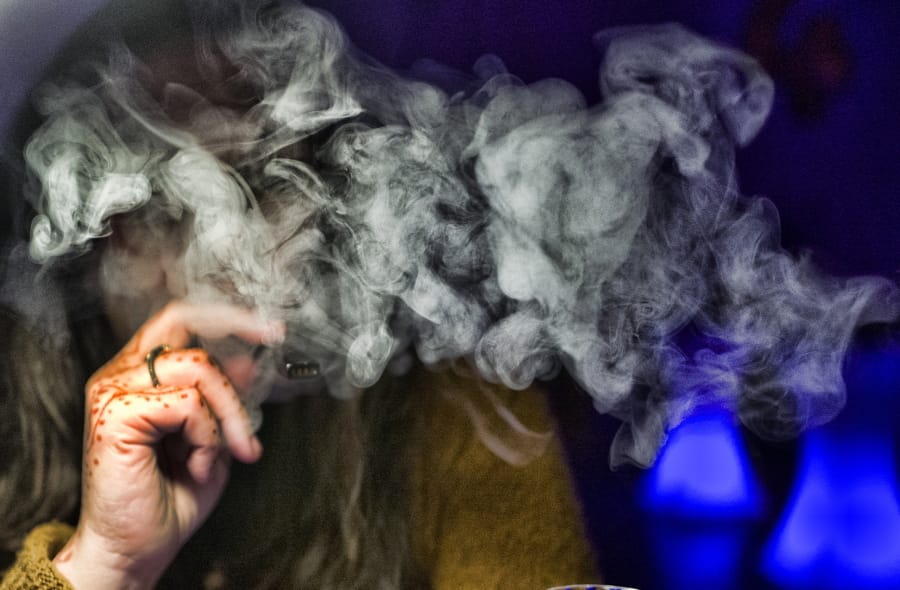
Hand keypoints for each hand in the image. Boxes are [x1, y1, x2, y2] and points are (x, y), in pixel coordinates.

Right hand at [52, 301, 283, 589]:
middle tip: (274, 337)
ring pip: (199, 366)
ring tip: (230, 451)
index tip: (271, 329)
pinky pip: (188, 402)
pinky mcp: (115, 413)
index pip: (178, 320)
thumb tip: (249, 360)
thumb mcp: (213, 439)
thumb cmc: (169, 499)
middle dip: (236, 325)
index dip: (225, 315)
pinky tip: (197, 464)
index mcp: (138, 376)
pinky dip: (208, 434)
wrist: (136, 550)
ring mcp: (113, 391)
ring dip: (229, 412)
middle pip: (183, 321)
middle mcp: (120, 375)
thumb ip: (225, 399)